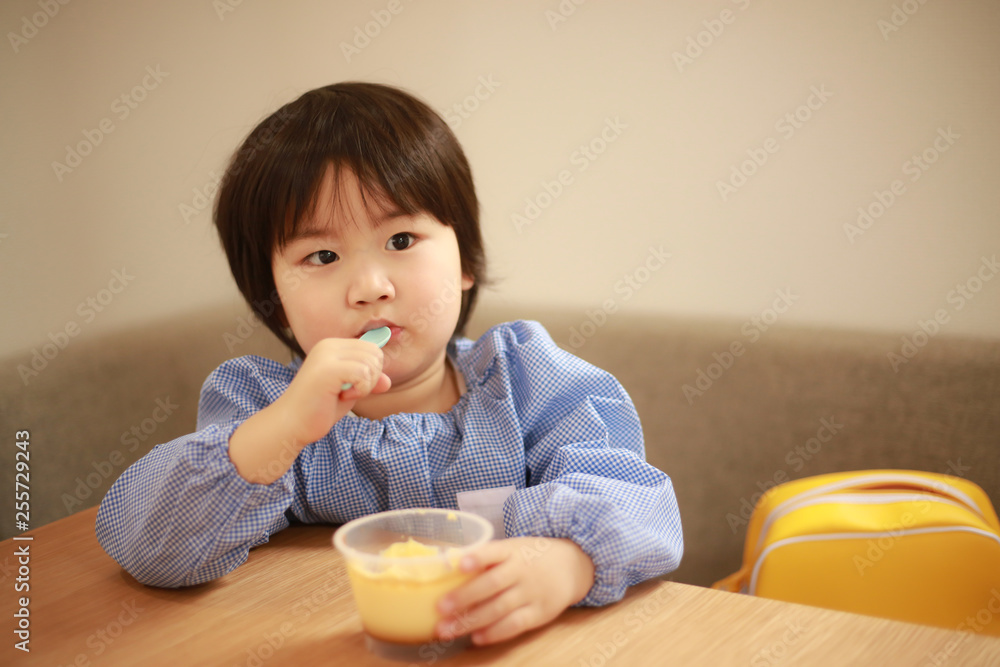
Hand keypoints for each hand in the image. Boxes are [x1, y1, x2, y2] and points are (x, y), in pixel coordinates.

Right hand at [274, 337, 390, 446]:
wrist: (291, 424)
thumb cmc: (317, 409)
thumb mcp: (349, 392)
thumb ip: (367, 382)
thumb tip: (387, 381)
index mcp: (332, 346)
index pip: (371, 348)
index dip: (372, 372)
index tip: (354, 387)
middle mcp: (328, 345)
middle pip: (374, 353)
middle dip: (372, 377)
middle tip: (350, 392)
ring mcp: (327, 355)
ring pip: (371, 363)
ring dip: (366, 385)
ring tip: (344, 395)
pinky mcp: (328, 369)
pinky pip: (363, 373)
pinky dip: (361, 389)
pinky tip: (343, 397)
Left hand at [435, 537, 594, 645]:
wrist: (572, 566)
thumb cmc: (531, 556)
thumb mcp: (513, 548)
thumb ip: (486, 558)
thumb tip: (445, 568)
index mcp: (513, 550)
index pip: (494, 552)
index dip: (477, 558)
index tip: (460, 564)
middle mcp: (522, 570)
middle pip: (492, 584)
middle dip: (464, 597)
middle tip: (440, 608)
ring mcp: (532, 593)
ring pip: (499, 608)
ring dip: (471, 620)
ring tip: (447, 630)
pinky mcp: (539, 613)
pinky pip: (515, 625)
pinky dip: (495, 633)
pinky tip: (476, 638)